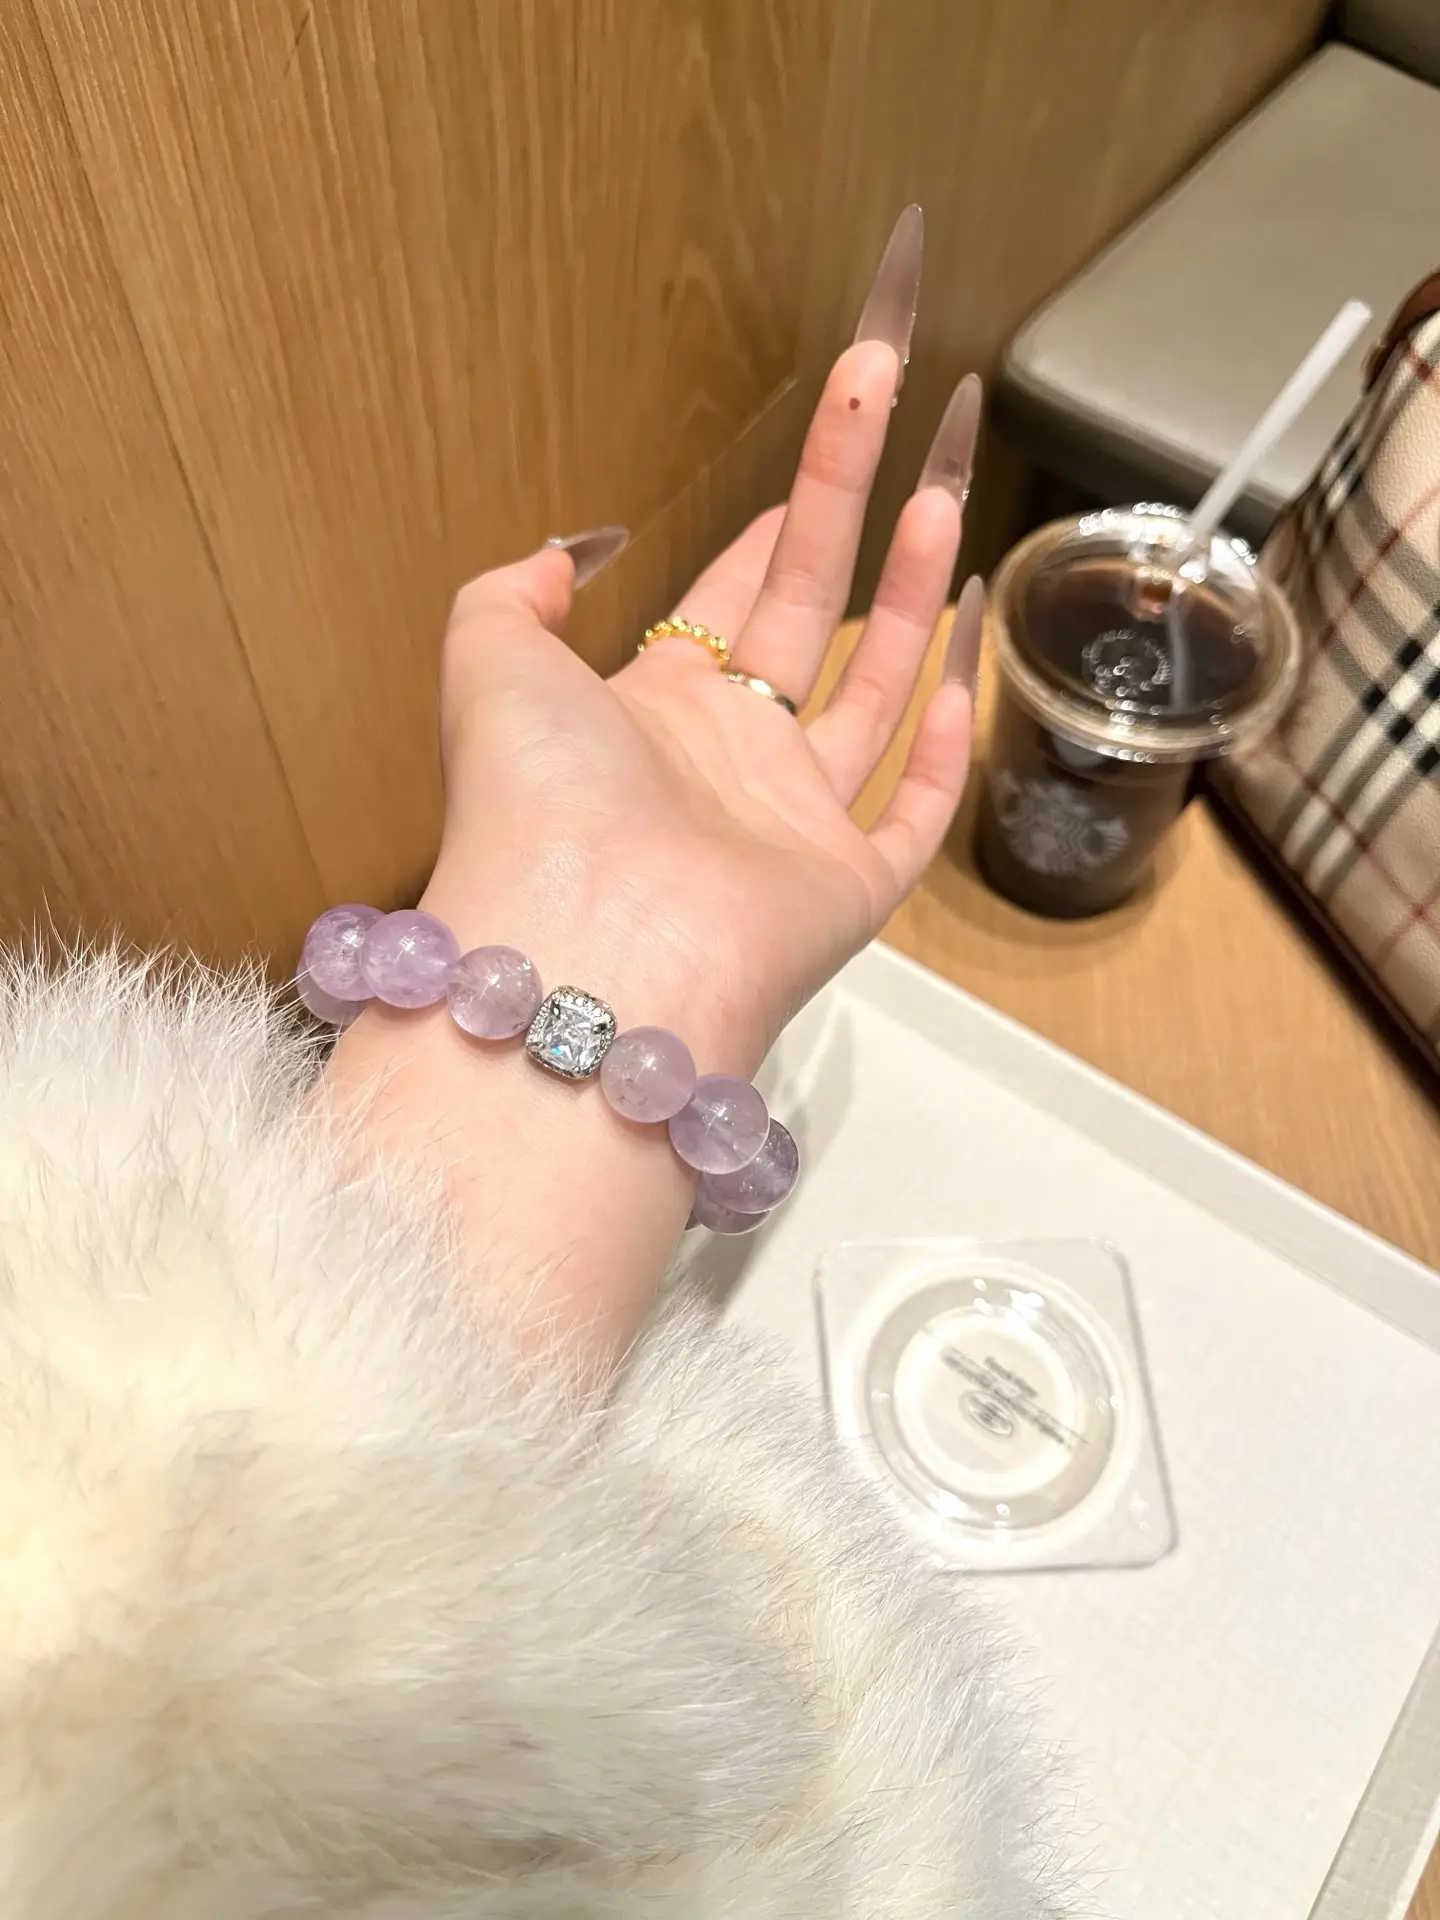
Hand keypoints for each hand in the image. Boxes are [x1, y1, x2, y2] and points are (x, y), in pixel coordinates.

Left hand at [428, 225, 981, 1065]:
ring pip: (872, 692)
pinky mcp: (852, 889)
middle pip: (812, 617)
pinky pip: (913, 810)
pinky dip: (944, 741)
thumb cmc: (538, 797)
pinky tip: (967, 658)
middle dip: (854, 504)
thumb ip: (515, 590)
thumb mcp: (487, 660)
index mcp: (651, 712)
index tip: (820, 447)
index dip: (772, 527)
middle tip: (902, 400)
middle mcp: (728, 763)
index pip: (729, 603)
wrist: (590, 945)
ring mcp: (795, 828)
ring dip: (913, 590)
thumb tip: (574, 549)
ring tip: (947, 490)